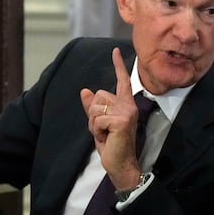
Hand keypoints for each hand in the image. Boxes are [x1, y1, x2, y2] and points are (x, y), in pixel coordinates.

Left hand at [80, 47, 141, 189]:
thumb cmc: (113, 145)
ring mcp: (126, 112)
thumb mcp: (100, 124)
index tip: (114, 51)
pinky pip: (96, 119)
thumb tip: (85, 91)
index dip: (117, 65)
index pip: (121, 81)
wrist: (121, 164)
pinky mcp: (121, 121)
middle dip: (93, 113)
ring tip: (105, 134)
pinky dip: (96, 131)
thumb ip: (93, 108)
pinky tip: (107, 138)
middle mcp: (128, 105)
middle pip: (99, 95)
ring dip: (94, 123)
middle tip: (103, 129)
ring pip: (96, 108)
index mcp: (126, 104)